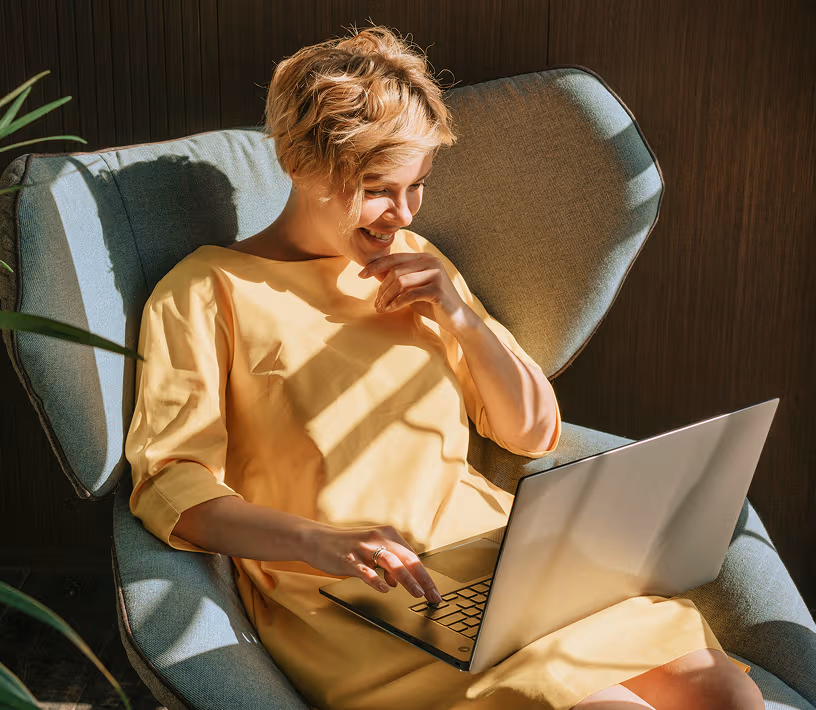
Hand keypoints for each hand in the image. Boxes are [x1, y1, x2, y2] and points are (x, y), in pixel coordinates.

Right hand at [303, 522, 441, 602]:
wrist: (317, 540)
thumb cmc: (346, 547)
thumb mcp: (370, 552)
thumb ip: (386, 565)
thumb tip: (397, 583)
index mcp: (387, 534)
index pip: (412, 556)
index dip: (425, 575)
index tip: (434, 592)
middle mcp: (378, 537)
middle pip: (406, 558)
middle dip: (422, 579)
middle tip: (433, 596)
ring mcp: (363, 547)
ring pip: (390, 561)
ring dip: (406, 579)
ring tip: (417, 593)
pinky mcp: (348, 558)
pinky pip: (365, 570)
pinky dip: (376, 579)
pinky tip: (384, 589)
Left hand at [359, 253, 475, 334]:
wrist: (457, 319)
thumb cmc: (432, 304)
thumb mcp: (413, 288)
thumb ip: (398, 279)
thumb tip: (374, 273)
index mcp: (425, 258)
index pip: (395, 258)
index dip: (376, 265)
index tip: (361, 275)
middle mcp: (432, 262)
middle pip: (395, 271)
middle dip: (381, 289)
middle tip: (376, 303)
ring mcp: (436, 275)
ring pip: (400, 282)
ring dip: (386, 297)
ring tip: (381, 308)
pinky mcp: (438, 290)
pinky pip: (409, 295)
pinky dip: (396, 303)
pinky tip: (390, 310)